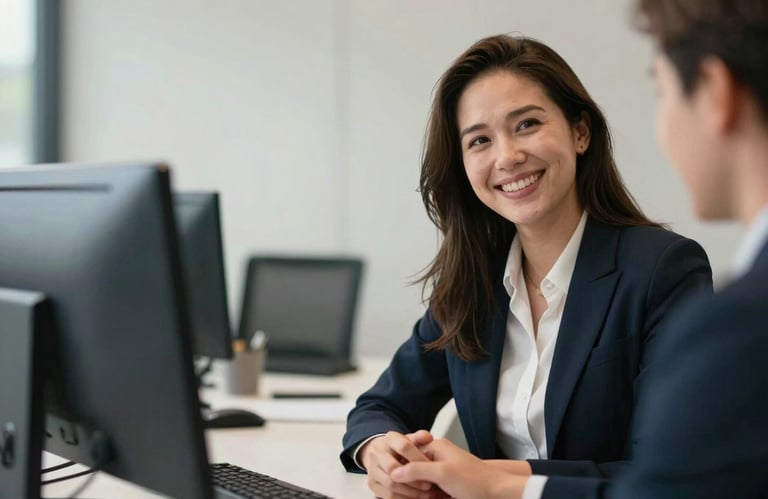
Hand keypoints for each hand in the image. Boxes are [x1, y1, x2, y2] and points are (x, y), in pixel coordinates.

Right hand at [359, 430, 436, 497]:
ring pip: (391, 484)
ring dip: (410, 491)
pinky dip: (404, 498)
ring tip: (426, 494)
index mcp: (389, 439)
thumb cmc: (404, 450)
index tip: (430, 466)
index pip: (403, 447)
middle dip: (413, 478)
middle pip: (393, 468)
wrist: (385, 457)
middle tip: (429, 484)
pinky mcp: (372, 484)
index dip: (418, 458)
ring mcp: (372, 469)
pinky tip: (416, 497)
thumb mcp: (413, 440)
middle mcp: (377, 452)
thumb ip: (421, 438)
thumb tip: (427, 437)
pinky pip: (388, 495)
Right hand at [391, 438, 528, 498]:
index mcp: (436, 447)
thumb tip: (395, 472)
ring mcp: (441, 472)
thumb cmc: (475, 480)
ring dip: (417, 491)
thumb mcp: (442, 473)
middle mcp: (437, 457)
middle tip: (417, 492)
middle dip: (410, 481)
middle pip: (412, 468)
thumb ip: (417, 469)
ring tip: (425, 497)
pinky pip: (427, 490)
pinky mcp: (444, 485)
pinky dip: (424, 496)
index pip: (407, 452)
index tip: (397, 480)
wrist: (498, 493)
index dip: (401, 467)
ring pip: (419, 481)